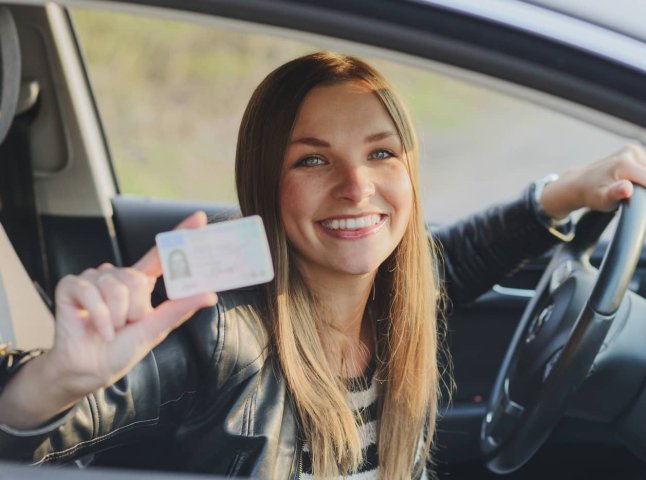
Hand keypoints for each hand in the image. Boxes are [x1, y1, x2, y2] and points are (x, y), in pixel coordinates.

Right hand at [50, 211, 216, 397]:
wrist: (90, 370)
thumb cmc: (122, 349)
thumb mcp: (155, 329)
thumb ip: (180, 309)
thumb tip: (210, 294)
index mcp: (139, 283)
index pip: (161, 254)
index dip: (180, 234)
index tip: (200, 218)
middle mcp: (117, 276)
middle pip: (136, 279)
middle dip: (135, 309)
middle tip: (128, 325)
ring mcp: (93, 278)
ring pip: (115, 287)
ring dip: (116, 317)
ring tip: (111, 329)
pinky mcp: (71, 285)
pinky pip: (91, 291)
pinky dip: (99, 316)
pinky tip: (98, 330)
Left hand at [542, 144, 645, 218]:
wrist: (579, 183)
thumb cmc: (591, 194)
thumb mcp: (602, 199)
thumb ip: (615, 194)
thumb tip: (626, 188)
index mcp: (624, 164)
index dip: (645, 193)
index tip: (638, 199)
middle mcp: (629, 152)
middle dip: (644, 186)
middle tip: (630, 193)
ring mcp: (631, 149)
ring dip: (643, 180)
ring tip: (629, 186)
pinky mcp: (632, 150)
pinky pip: (644, 166)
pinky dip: (641, 174)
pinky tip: (630, 180)